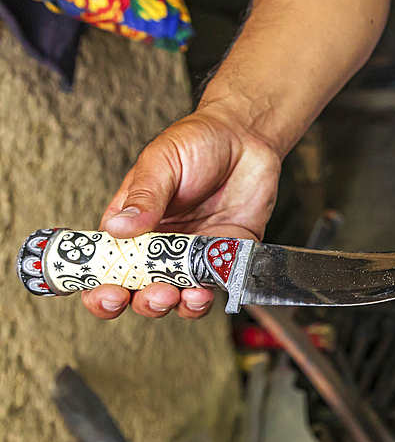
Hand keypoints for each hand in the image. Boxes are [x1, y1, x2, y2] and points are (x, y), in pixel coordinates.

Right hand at [80, 104, 281, 319]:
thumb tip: (116, 229)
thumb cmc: (196, 143)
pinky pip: (216, 284)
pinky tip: (208, 289)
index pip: (108, 266)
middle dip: (142, 301)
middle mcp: (161, 245)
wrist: (246, 136)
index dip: (101, 288)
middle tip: (154, 293)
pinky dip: (211, 295)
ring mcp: (194, 254)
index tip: (108, 294)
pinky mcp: (226, 255)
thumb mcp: (161, 162)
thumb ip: (143, 196)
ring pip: (179, 295)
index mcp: (133, 224)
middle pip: (141, 289)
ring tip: (183, 294)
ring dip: (177, 304)